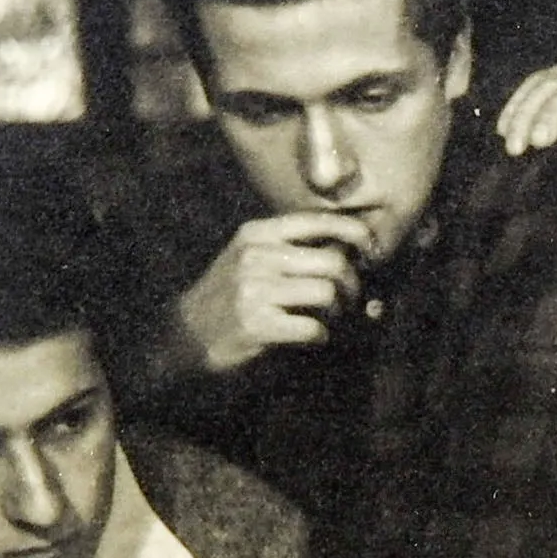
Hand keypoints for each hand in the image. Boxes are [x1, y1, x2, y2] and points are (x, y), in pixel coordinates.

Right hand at [174, 212, 377, 373]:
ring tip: (329, 318)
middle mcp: (255, 255)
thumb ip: (291, 248)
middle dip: (352, 284)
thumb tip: (351, 249)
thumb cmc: (229, 296)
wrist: (185, 335)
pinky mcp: (257, 323)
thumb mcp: (250, 258)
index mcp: (257, 233)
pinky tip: (312, 337)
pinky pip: (314, 327)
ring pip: (328, 292)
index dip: (356, 233)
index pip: (318, 220)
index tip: (372, 252)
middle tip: (349, 300)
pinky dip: (322, 335)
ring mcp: (254, 289)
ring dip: (339, 310)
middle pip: (333, 260)